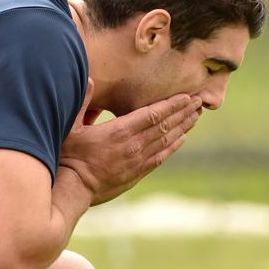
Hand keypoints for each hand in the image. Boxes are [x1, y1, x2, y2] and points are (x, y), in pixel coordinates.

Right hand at [59, 80, 201, 204]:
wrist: (73, 189)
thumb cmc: (68, 157)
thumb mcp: (70, 127)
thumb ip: (82, 103)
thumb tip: (88, 79)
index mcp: (119, 131)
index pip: (152, 114)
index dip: (171, 104)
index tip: (186, 96)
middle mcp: (133, 145)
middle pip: (165, 125)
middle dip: (183, 112)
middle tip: (199, 101)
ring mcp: (137, 161)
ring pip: (166, 140)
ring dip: (183, 127)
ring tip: (196, 116)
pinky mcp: (136, 174)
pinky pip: (160, 157)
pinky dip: (173, 146)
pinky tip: (182, 138)